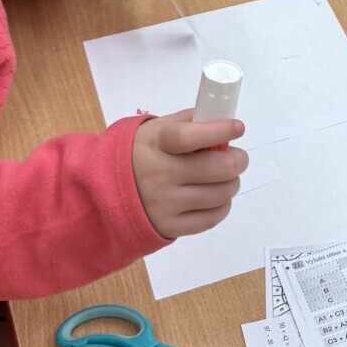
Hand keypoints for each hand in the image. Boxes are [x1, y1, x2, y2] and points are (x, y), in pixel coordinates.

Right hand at [132, 111, 246, 239]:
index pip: (189, 137)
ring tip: (227, 178)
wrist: (107, 191)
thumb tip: (221, 119)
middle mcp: (160, 175)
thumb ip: (187, 122)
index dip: (218, 131)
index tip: (238, 127)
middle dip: (238, 160)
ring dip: (232, 183)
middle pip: (216, 169)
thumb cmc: (140, 153)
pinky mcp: (169, 227)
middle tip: (238, 158)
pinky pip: (210, 219)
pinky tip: (218, 197)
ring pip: (220, 194)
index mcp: (155, 144)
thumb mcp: (155, 129)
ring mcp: (165, 204)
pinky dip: (222, 206)